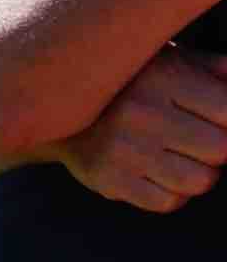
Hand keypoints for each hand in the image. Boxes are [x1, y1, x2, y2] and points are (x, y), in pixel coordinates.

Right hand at [63, 51, 226, 212]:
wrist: (51, 105)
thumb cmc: (131, 82)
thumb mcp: (172, 59)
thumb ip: (218, 70)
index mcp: (163, 77)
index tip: (215, 118)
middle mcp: (141, 112)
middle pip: (220, 150)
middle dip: (216, 148)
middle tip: (197, 137)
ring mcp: (122, 149)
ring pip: (199, 181)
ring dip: (198, 172)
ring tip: (178, 156)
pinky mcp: (108, 180)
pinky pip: (168, 202)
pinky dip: (171, 192)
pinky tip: (155, 171)